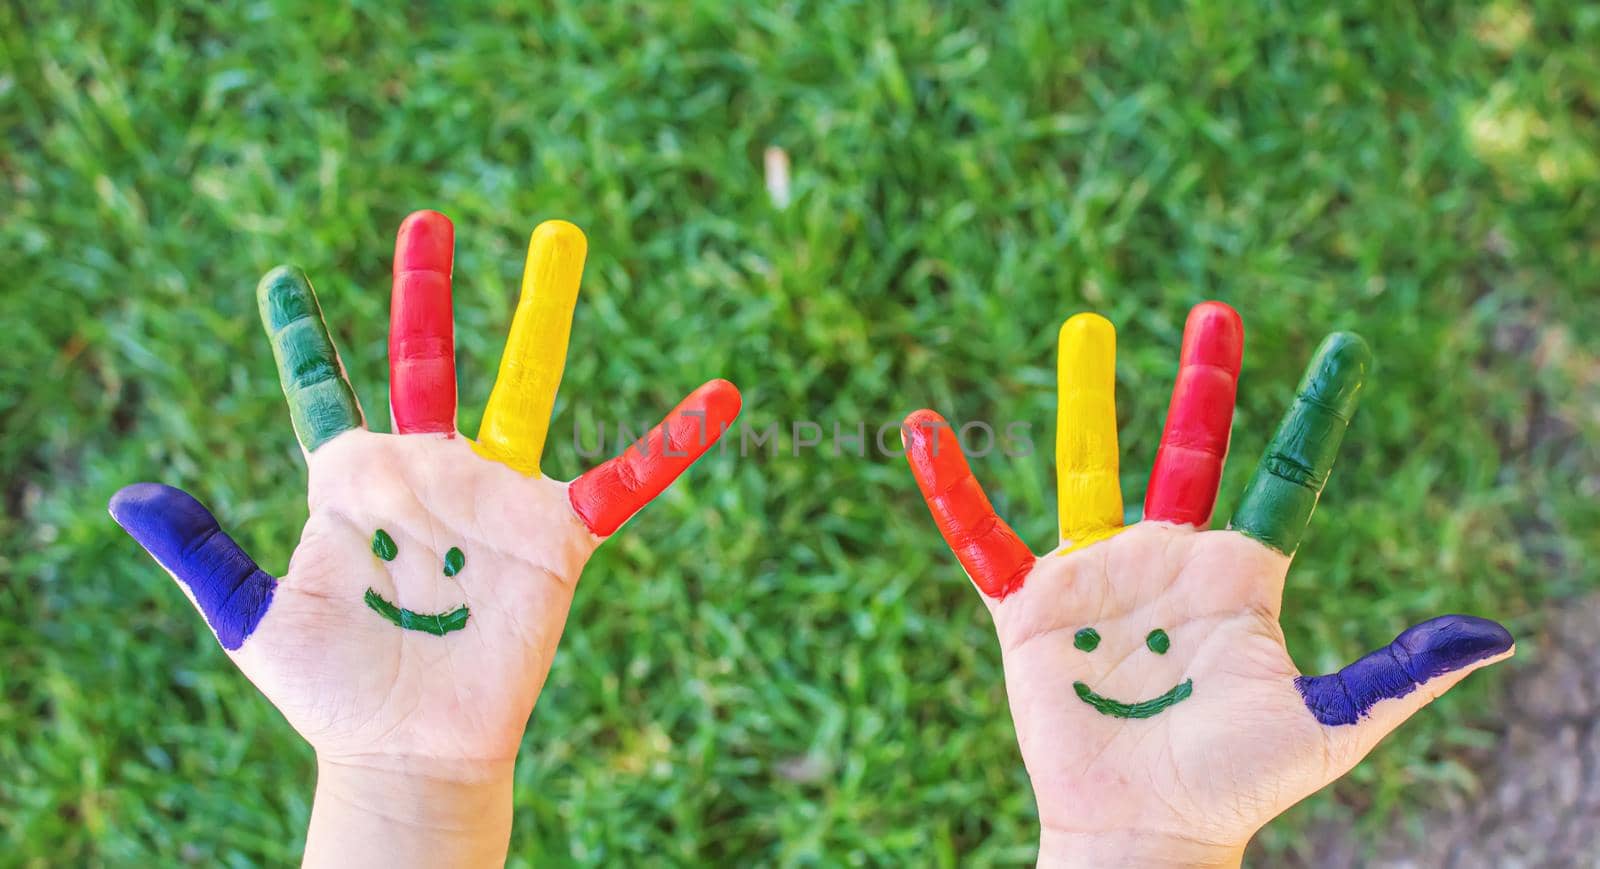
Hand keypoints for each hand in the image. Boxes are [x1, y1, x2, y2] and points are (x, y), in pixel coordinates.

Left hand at [110, 211, 740, 866]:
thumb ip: (203, 552)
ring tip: (559, 239)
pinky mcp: (553, 536)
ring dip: (541, 313)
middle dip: (424, 290)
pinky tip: (719, 397)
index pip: (324, 387)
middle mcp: (425, 471)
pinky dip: (672, 441)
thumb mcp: (250, 618)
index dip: (302, 335)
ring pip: (524, 385)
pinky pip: (624, 479)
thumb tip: (125, 494)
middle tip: (426, 222)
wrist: (405, 749)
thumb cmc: (328, 690)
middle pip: (427, 357)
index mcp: (351, 480)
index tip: (281, 280)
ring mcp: (492, 497)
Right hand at [903, 303, 1512, 866]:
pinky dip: (952, 487)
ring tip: (1086, 326)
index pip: (1282, 475)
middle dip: (1203, 382)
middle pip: (1188, 449)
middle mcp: (1169, 559)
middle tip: (1217, 313)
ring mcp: (1099, 577)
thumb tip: (1495, 634)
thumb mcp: (1328, 724)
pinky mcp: (1031, 607)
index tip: (1344, 347)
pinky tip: (925, 428)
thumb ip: (1396, 673)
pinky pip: (983, 537)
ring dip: (1084, 398)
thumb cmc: (1236, 784)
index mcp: (1238, 575)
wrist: (1147, 828)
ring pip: (1086, 468)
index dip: (1313, 414)